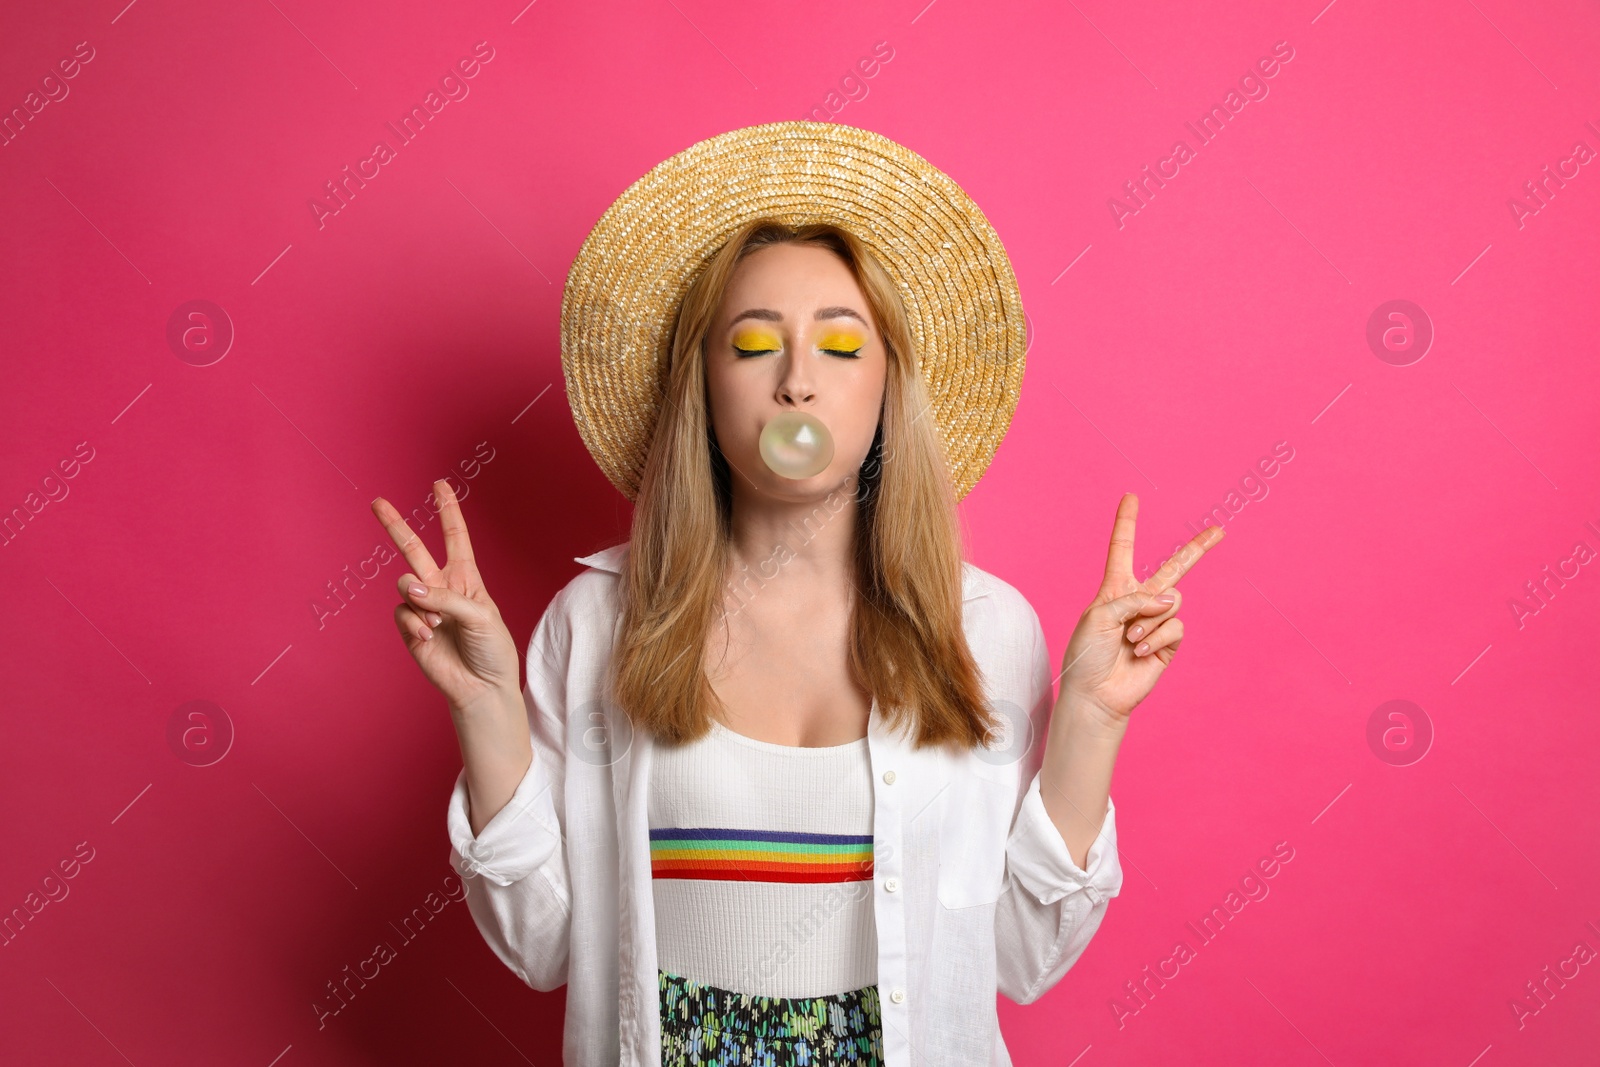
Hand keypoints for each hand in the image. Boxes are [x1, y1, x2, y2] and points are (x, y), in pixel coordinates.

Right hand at [372, 479, 519, 712]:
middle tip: (377, 502)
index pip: (455, 537)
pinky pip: (402, 612)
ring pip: (405, 584)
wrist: (481, 687)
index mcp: (466, 578)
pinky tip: (430, 636)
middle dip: (395, 525)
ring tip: (438, 623)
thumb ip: (445, 597)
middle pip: (414, 549)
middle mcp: (442, 587)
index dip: (448, 510)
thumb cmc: (491, 650)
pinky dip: (416, 623)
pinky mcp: (411, 628)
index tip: (440, 484)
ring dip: (421, 601)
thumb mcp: (480, 616)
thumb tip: (408, 588)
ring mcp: (424, 607)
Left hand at [1058, 492, 1223, 726]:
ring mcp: (1156, 622)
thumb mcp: (1099, 616)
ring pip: (1172, 601)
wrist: (1096, 694)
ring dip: (1149, 620)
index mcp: (1114, 589)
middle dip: (1197, 549)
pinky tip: (1140, 651)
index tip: (1131, 497)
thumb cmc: (1087, 655)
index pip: (1122, 549)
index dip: (1126, 522)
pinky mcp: (1168, 643)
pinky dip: (1157, 637)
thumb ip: (1133, 600)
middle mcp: (1139, 601)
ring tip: (1130, 640)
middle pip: (1173, 568)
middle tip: (1219, 530)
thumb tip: (1170, 601)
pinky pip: (1175, 626)